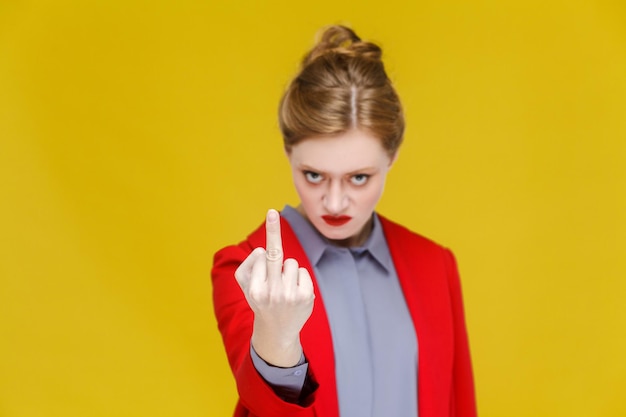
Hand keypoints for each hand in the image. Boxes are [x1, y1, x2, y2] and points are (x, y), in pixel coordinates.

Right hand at [234, 209, 314, 366]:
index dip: (264, 252)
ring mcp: (290, 296)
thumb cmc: (260, 300)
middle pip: (274, 255)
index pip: (261, 256)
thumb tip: (263, 251)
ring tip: (283, 288)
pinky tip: (294, 293)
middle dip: (272, 232)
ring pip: (290, 263)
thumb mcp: (246, 288)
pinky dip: (298, 278)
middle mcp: (272, 293)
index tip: (270, 215)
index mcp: (255, 290)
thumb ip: (247, 267)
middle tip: (272, 212)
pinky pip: (302, 271)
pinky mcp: (305, 297)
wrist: (277, 330)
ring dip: (287, 270)